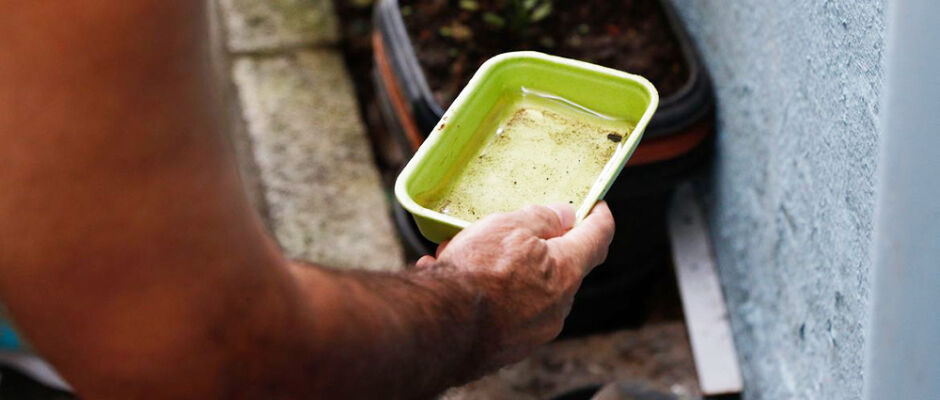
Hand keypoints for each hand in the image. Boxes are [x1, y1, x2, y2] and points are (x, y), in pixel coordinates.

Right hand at [416, 201, 614, 369]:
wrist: (442, 328)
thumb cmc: (477, 274)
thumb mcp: (509, 227)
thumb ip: (542, 218)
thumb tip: (563, 216)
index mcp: (566, 271)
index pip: (598, 238)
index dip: (599, 217)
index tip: (597, 207)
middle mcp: (557, 306)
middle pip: (559, 267)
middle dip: (536, 247)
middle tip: (507, 230)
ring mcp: (534, 331)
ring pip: (525, 289)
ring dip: (502, 270)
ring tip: (462, 256)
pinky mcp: (508, 348)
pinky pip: (502, 312)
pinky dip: (485, 295)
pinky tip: (452, 282)